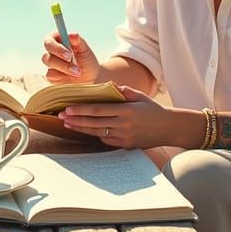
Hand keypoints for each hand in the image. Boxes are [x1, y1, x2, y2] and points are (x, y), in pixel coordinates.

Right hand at [41, 30, 100, 83]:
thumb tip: (72, 35)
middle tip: (75, 66)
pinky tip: (71, 77)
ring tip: (78, 72)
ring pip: (49, 65)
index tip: (69, 54)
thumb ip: (78, 41)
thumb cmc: (87, 59)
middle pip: (46, 54)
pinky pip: (50, 75)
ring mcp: (50, 63)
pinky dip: (61, 76)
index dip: (57, 48)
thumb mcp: (85, 50)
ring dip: (64, 68)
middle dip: (61, 61)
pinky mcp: (50, 75)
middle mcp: (51, 51)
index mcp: (57, 40)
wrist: (90, 76)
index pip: (49, 41)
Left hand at [57, 86, 174, 148]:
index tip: (67, 108)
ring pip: (97, 133)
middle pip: (94, 123)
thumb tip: (107, 86)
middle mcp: (124, 125)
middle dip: (75, 120)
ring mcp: (125, 137)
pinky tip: (85, 130)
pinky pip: (106, 140)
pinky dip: (95, 134)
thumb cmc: (153, 109)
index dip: (81, 110)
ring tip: (68, 124)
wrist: (170, 128)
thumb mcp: (139, 95)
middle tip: (61, 117)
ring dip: (81, 128)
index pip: (98, 110)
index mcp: (126, 110)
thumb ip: (122, 90)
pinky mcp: (126, 145)